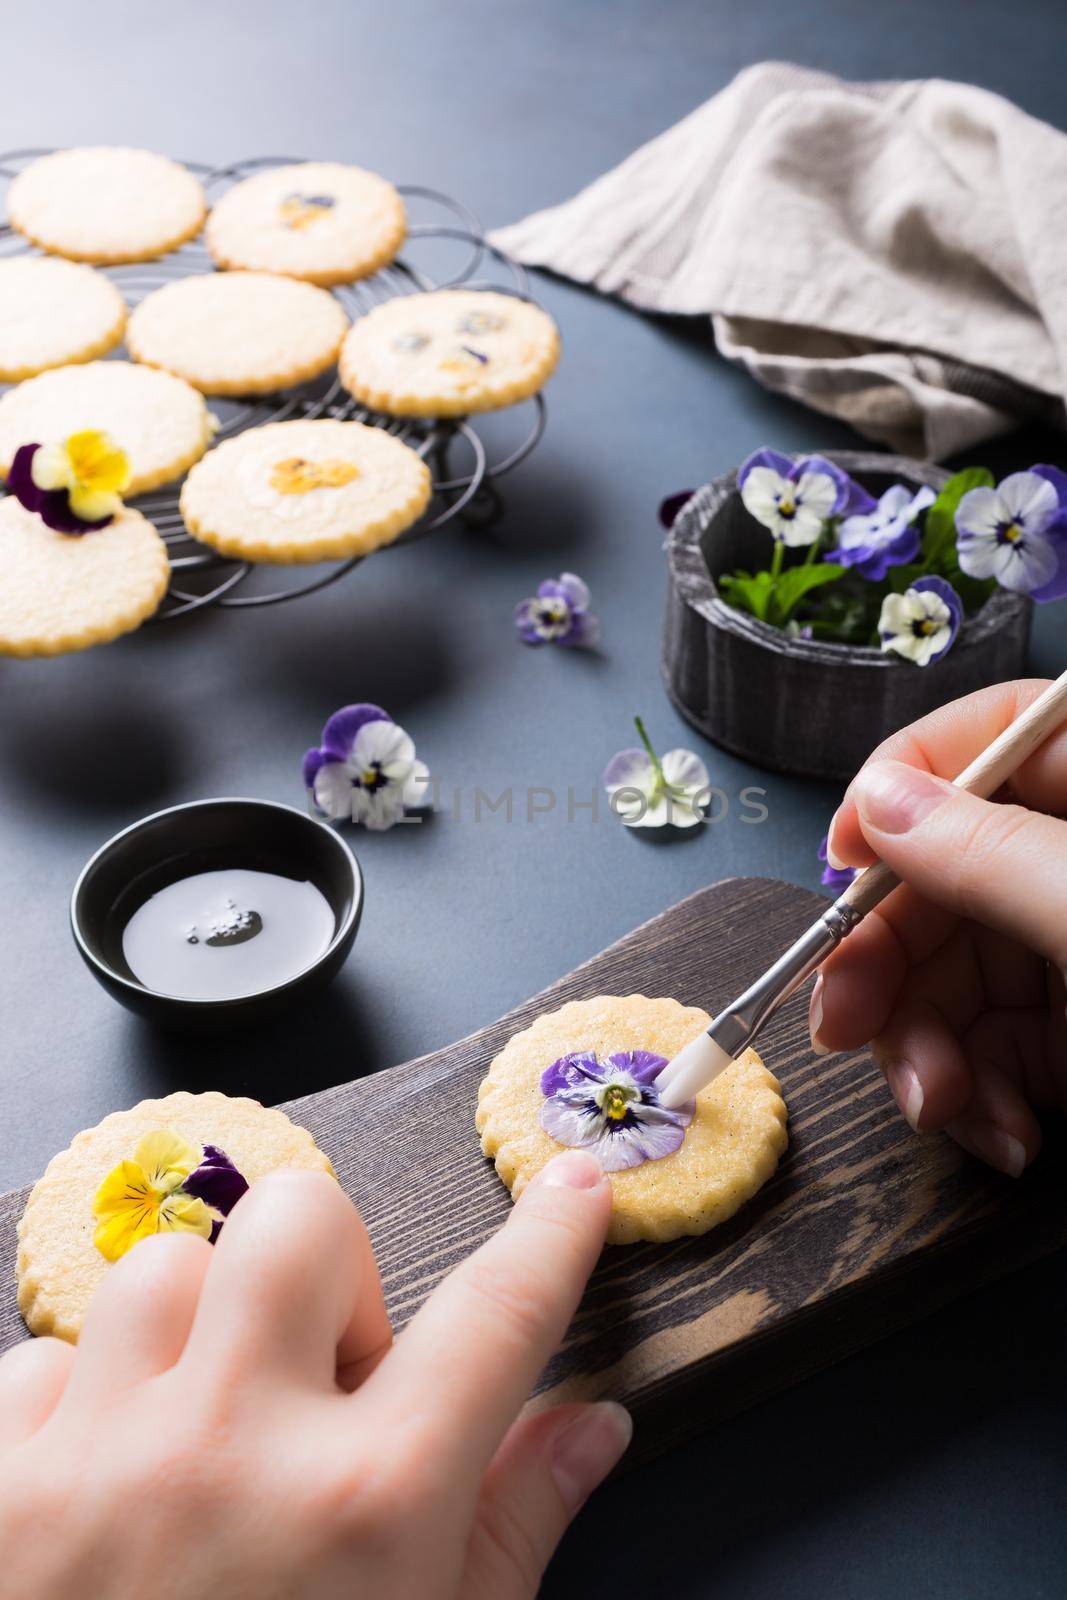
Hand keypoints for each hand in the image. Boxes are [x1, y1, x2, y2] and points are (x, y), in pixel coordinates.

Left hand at [0, 1153, 626, 1598]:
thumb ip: (514, 1529)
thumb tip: (595, 1425)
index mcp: (369, 1512)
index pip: (498, 1320)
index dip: (550, 1236)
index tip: (575, 1185)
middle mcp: (234, 1455)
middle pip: (302, 1223)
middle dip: (326, 1276)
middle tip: (321, 1377)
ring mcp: (95, 1465)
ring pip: (164, 1269)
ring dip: (199, 1333)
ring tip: (203, 1435)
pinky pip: (43, 1359)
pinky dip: (82, 1405)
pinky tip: (102, 1489)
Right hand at [812, 678, 1066, 1175]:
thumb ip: (993, 855)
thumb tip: (877, 805)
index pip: (983, 741)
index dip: (900, 791)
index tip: (844, 862)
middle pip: (938, 881)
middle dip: (889, 968)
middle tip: (848, 1027)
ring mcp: (1066, 953)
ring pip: (945, 978)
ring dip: (926, 1058)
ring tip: (949, 1113)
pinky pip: (987, 1052)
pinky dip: (976, 1101)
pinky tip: (1003, 1139)